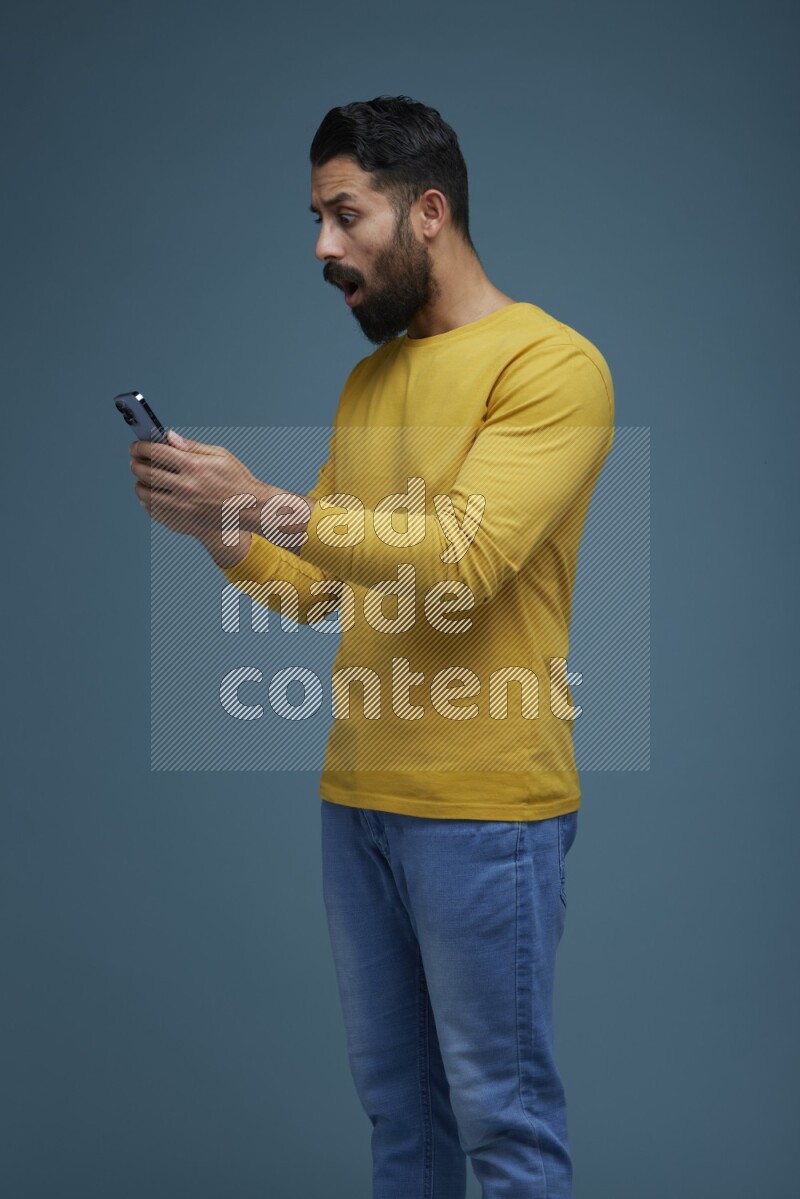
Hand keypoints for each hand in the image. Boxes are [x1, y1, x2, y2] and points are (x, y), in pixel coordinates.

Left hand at [129, 429, 264, 539]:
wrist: (250, 509)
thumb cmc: (237, 480)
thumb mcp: (220, 455)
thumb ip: (191, 446)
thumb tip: (168, 437)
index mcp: (194, 465)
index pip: (155, 452)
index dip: (140, 447)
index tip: (135, 446)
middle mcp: (186, 486)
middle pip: (146, 472)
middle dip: (136, 463)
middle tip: (136, 461)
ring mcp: (182, 506)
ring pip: (146, 493)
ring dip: (139, 483)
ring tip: (142, 478)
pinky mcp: (182, 521)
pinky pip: (154, 511)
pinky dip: (147, 502)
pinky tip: (150, 495)